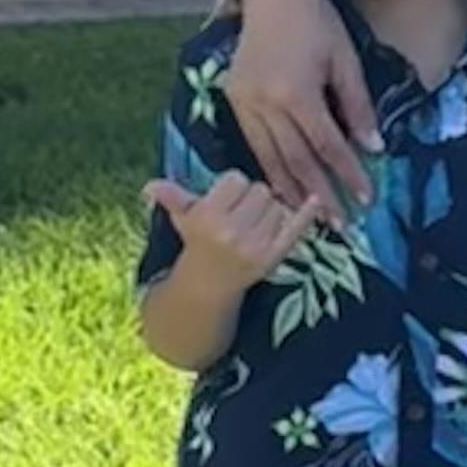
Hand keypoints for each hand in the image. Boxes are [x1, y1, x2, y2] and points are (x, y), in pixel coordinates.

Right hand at [146, 163, 318, 283]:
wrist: (208, 287)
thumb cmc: (197, 244)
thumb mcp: (183, 219)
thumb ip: (172, 198)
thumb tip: (151, 185)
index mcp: (208, 217)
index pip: (236, 180)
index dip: (234, 186)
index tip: (227, 198)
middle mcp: (232, 232)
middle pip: (260, 190)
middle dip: (253, 196)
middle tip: (243, 212)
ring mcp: (256, 245)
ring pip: (278, 205)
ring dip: (271, 208)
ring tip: (255, 223)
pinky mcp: (274, 256)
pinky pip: (295, 227)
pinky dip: (307, 213)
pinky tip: (315, 200)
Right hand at [226, 0, 380, 213]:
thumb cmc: (317, 20)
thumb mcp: (346, 60)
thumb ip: (358, 107)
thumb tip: (374, 149)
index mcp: (295, 91)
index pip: (327, 144)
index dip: (348, 173)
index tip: (366, 198)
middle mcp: (265, 102)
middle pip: (296, 160)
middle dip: (320, 195)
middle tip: (340, 224)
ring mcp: (244, 101)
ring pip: (269, 158)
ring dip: (291, 191)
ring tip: (309, 220)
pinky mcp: (233, 98)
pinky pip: (253, 143)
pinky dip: (269, 169)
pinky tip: (282, 189)